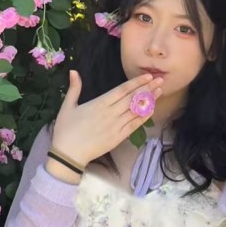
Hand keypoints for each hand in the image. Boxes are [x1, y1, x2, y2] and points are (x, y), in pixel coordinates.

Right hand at [50, 71, 164, 166]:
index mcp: (99, 103)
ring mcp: (116, 126)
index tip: (147, 76)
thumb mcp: (67, 107)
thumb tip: (73, 71)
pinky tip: (152, 110)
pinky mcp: (118, 137)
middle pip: (133, 98)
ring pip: (136, 110)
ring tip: (159, 91)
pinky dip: (144, 117)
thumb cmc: (66, 130)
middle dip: (147, 88)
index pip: (122, 90)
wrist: (68, 155)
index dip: (136, 82)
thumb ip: (74, 88)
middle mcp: (111, 113)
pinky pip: (135, 125)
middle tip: (160, 79)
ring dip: (149, 100)